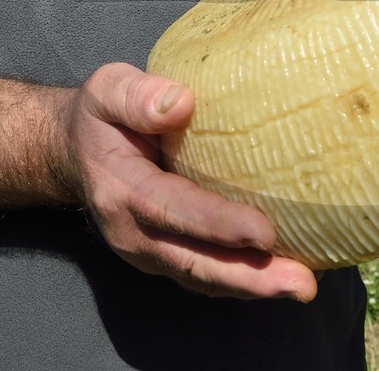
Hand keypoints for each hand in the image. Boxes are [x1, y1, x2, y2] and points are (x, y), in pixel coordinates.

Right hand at [61, 62, 318, 301]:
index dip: (218, 225)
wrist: (74, 155)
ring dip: (255, 287)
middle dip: (250, 277)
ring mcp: (150, 253)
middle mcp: (134, 233)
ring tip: (303, 286)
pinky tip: (287, 275)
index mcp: (122, 190)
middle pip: (195, 262)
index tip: (263, 232)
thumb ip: (137, 95)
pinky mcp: (168, 258)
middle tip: (301, 284)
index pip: (173, 210)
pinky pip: (208, 276)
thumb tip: (181, 102)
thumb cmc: (101, 117)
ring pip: (205, 277)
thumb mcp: (108, 90)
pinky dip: (247, 282)